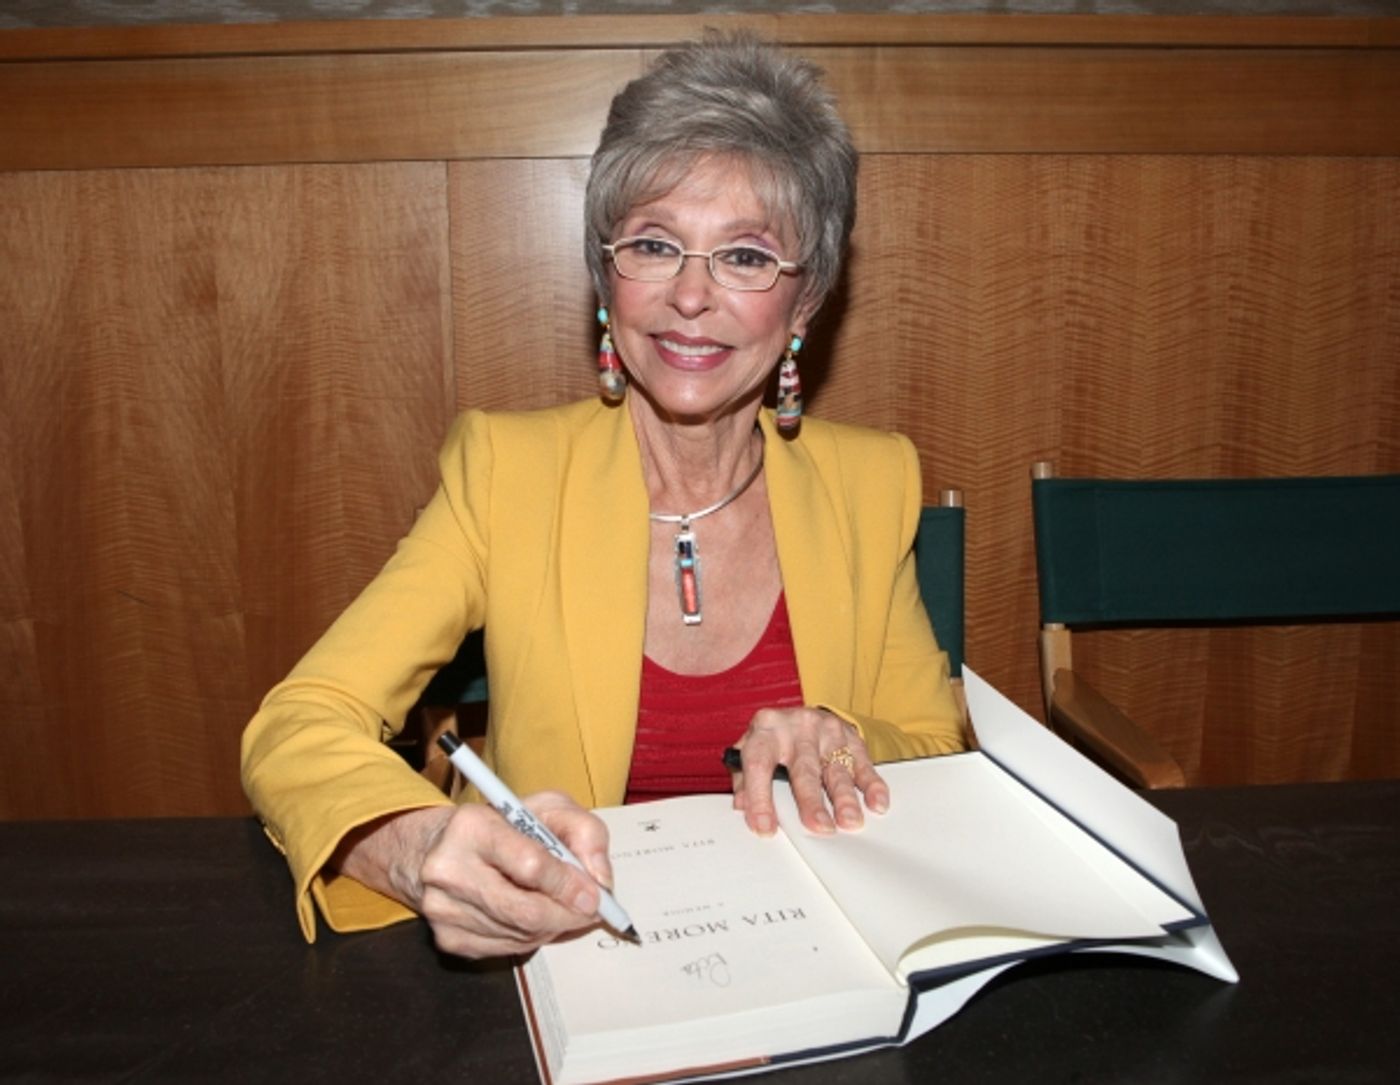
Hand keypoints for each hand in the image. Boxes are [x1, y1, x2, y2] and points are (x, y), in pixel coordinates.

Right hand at [335, 793, 614, 958]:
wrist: (439, 848)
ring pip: (520, 935)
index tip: (595, 895)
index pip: (530, 865)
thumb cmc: (502, 824)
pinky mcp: (447, 938)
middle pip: (525, 911)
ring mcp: (443, 909)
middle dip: (568, 915)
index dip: (568, 884)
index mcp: (472, 827)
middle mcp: (448, 869)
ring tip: (563, 908)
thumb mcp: (547, 808)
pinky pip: (506, 950)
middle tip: (592, 912)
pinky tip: (534, 916)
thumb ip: (584, 832)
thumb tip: (600, 880)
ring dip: (553, 926)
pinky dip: (532, 937)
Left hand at [729, 706, 888, 836]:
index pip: (759, 764)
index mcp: (765, 730)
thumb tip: (743, 809)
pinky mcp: (850, 736)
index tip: (764, 828)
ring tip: (849, 821)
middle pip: (804, 768)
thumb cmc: (772, 743)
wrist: (798, 717)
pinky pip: (863, 762)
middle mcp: (796, 727)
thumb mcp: (749, 754)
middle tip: (819, 827)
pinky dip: (871, 784)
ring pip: (836, 768)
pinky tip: (876, 802)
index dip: (759, 797)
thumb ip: (744, 782)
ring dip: (845, 797)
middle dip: (811, 801)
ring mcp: (826, 730)